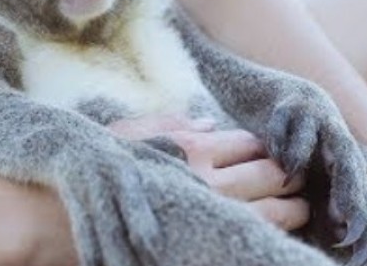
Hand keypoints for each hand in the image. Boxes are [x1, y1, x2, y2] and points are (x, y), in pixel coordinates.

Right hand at [109, 113, 309, 230]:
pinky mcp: (201, 243)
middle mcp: (204, 182)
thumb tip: (209, 123)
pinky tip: (266, 234)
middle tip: (298, 181)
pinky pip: (249, 241)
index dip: (265, 149)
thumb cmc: (95, 168)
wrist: (68, 211)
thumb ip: (172, 124)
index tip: (273, 155)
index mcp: (189, 149)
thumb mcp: (129, 135)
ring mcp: (207, 216)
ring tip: (297, 209)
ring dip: (292, 210)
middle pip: (269, 176)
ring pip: (272, 214)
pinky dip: (267, 236)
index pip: (249, 144)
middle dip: (290, 177)